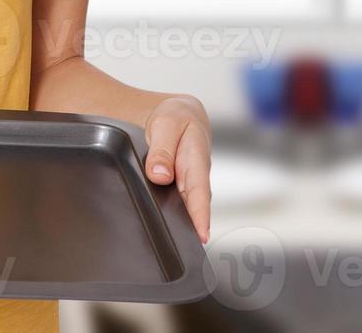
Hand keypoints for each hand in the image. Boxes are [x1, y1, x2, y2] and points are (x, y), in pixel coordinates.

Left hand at [143, 94, 211, 242]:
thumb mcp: (165, 124)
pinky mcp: (179, 183)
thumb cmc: (175, 117)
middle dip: (194, 227)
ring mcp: (188, 180)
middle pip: (194, 204)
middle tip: (188, 249)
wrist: (176, 112)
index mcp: (196, 157)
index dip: (200, 214)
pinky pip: (178, 200)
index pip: (199, 190)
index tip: (201, 234)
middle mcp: (195, 173)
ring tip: (178, 245)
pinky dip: (175, 213)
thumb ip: (162, 149)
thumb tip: (159, 175)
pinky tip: (167, 228)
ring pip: (185, 204)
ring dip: (184, 222)